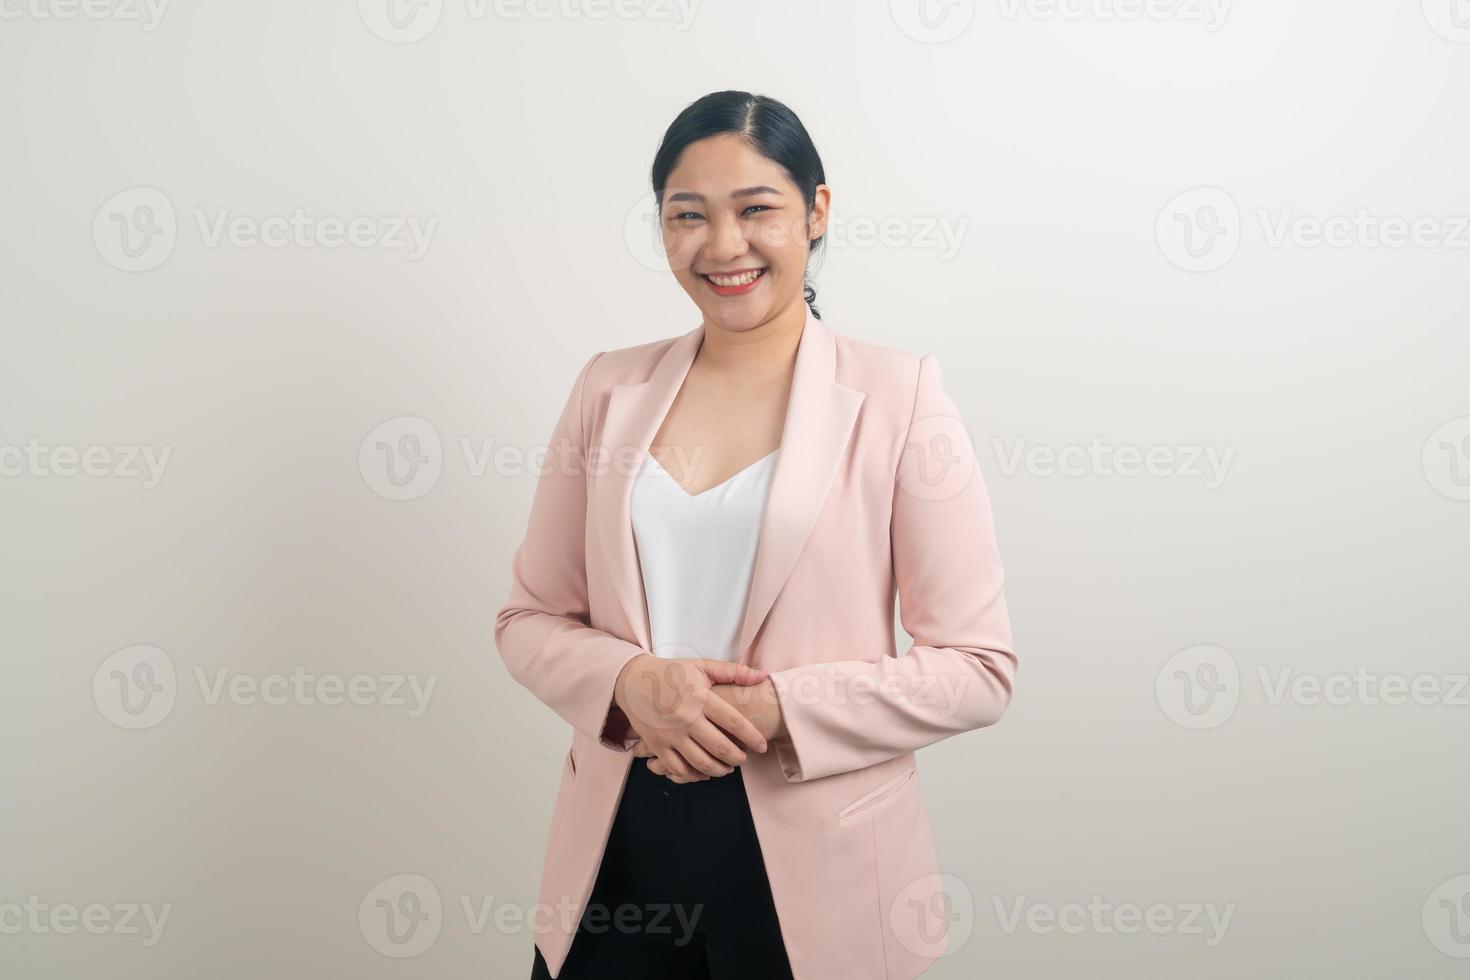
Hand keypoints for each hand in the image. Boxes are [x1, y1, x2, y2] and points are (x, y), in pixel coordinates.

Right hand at [613, 655, 769, 780]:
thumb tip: (762, 676)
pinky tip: (704, 773)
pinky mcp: (656, 745)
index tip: (762, 746)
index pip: (733, 721)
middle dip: (738, 758)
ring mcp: (670, 734)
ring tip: (728, 768)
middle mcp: (686, 718)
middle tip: (745, 759)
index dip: (752, 736)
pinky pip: (678, 768)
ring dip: (719, 770)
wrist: (632, 680)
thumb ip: (732, 672)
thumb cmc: (671, 672)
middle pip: (720, 747)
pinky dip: (693, 775)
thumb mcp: (701, 667)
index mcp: (700, 697)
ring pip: (701, 762)